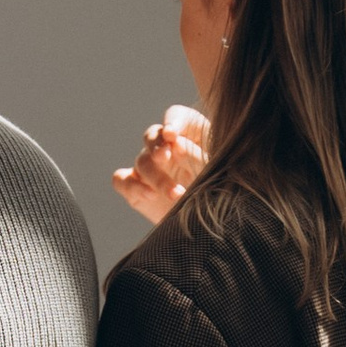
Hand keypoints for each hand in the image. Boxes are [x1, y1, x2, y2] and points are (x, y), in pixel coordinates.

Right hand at [111, 105, 208, 223]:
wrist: (214, 229)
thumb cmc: (223, 193)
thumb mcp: (217, 173)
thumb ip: (197, 156)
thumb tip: (176, 144)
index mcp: (191, 135)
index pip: (177, 117)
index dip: (172, 121)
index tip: (173, 134)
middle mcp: (167, 148)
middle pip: (153, 135)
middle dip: (156, 144)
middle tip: (165, 157)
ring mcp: (150, 168)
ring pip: (142, 161)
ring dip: (157, 177)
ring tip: (176, 194)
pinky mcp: (136, 189)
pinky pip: (122, 180)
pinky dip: (133, 186)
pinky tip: (150, 196)